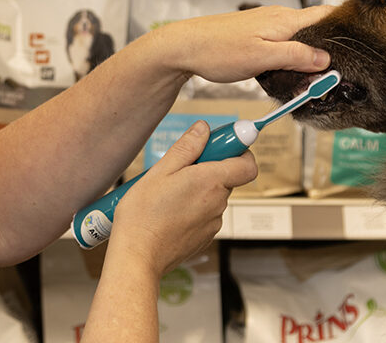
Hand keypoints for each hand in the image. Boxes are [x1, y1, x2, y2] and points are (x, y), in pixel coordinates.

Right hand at [106, 121, 256, 275]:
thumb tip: (203, 129)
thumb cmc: (143, 215)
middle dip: (208, 168)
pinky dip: (192, 209)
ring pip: (213, 196)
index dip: (239, 151)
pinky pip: (205, 214)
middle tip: (179, 169)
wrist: (137, 256)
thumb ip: (186, 148)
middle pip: (226, 177)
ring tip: (168, 194)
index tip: (221, 145)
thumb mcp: (160, 171)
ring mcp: (213, 223)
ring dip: (197, 190)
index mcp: (211, 182)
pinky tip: (168, 212)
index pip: (247, 164)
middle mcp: (218, 203)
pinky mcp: (205, 238)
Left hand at [153, 5, 333, 83]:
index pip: (326, 14)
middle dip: (327, 49)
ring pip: (299, 38)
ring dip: (308, 56)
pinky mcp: (257, 35)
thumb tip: (326, 59)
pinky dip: (291, 57)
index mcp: (285, 19)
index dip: (344, 28)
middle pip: (315, 29)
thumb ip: (296, 57)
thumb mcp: (261, 57)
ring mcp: (267, 25)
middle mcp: (279, 17)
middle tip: (334, 75)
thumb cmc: (218, 50)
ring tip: (314, 78)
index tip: (355, 49)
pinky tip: (289, 72)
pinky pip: (284, 44)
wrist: (184, 47)